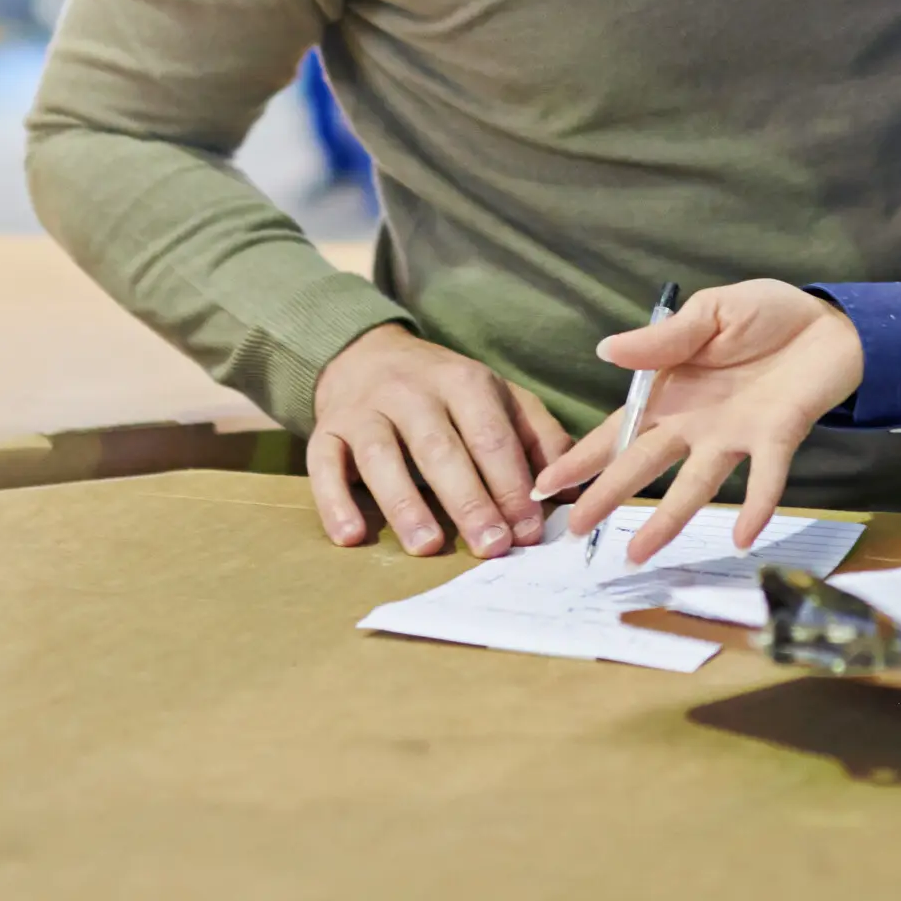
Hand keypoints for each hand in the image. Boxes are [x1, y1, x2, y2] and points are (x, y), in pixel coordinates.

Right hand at [308, 326, 572, 557]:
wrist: (367, 354)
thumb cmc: (445, 391)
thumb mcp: (500, 398)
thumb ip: (539, 438)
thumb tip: (577, 487)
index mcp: (463, 382)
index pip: (491, 435)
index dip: (511, 483)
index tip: (529, 529)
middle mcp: (411, 392)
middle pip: (440, 448)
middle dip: (469, 500)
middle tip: (491, 546)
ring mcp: (364, 410)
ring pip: (382, 455)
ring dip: (405, 503)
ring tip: (428, 546)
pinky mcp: (326, 430)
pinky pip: (323, 464)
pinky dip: (334, 501)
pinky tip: (351, 536)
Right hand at [526, 281, 863, 566]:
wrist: (831, 322)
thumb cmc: (765, 315)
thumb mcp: (709, 312)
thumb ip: (662, 339)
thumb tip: (605, 350)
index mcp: (672, 391)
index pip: (618, 429)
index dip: (584, 456)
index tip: (546, 484)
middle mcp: (696, 424)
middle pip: (644, 464)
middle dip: (608, 495)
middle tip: (574, 530)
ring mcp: (735, 435)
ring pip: (696, 484)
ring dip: (667, 519)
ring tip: (637, 553)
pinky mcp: (777, 438)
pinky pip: (765, 477)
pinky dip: (756, 506)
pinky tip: (741, 537)